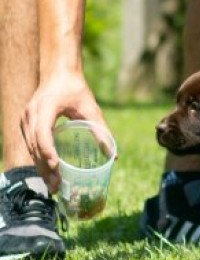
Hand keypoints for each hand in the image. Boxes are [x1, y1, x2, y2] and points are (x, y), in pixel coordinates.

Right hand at [20, 71, 111, 192]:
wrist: (58, 73)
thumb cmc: (76, 89)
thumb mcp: (91, 108)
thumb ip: (101, 130)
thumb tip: (114, 155)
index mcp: (45, 107)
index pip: (42, 133)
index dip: (48, 151)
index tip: (56, 167)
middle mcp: (31, 114)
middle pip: (34, 146)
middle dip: (45, 167)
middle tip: (57, 186)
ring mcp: (25, 119)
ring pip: (30, 148)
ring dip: (40, 167)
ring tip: (53, 185)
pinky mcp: (26, 124)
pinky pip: (30, 144)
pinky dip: (39, 159)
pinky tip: (48, 173)